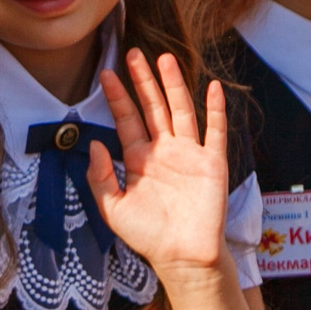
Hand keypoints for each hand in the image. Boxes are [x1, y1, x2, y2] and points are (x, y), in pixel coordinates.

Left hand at [90, 50, 232, 281]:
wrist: (182, 257)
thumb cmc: (148, 235)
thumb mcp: (113, 209)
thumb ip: (100, 177)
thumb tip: (95, 143)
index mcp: (139, 159)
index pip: (126, 120)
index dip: (117, 97)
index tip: (106, 73)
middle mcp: (164, 150)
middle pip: (152, 107)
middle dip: (143, 80)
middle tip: (133, 53)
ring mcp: (189, 154)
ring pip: (181, 111)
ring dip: (174, 85)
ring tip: (165, 59)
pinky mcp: (212, 163)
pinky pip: (215, 131)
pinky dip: (215, 109)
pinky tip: (212, 87)